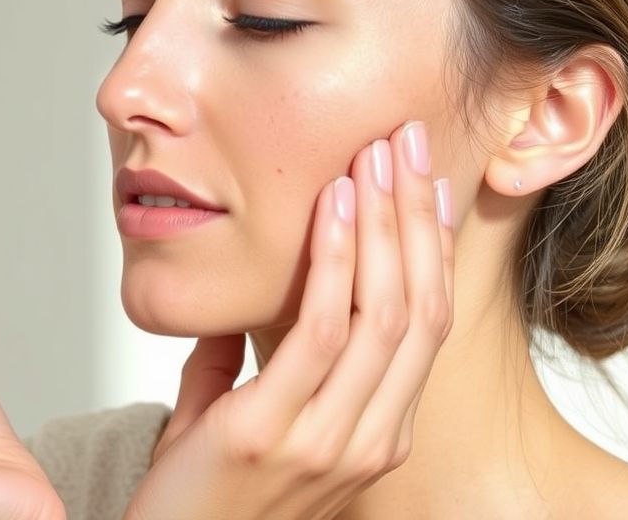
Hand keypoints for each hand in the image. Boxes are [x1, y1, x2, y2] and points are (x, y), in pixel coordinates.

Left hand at [125, 120, 454, 519]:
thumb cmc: (198, 500)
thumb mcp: (234, 426)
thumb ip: (239, 373)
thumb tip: (234, 315)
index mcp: (371, 437)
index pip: (424, 329)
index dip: (429, 249)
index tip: (423, 183)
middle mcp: (368, 440)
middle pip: (420, 311)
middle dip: (416, 219)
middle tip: (408, 144)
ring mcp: (328, 441)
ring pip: (385, 313)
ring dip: (384, 224)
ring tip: (374, 156)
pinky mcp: (274, 433)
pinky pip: (320, 331)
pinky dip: (335, 261)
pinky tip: (334, 207)